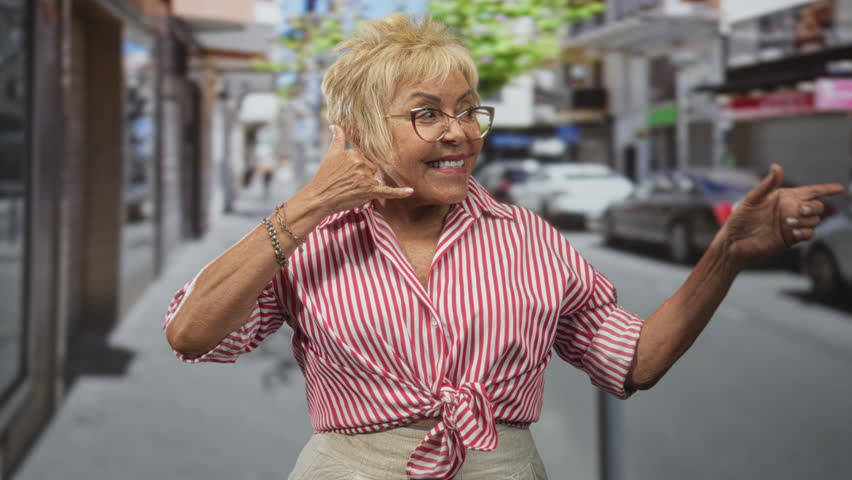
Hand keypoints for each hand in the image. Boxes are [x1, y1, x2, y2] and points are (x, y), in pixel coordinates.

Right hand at [301, 125, 413, 216]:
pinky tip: (410, 191)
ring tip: (353, 190)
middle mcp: (361, 164)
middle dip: (366, 176)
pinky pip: (387, 191)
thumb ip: (338, 139)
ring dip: (370, 185)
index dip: (360, 166)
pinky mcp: (369, 192)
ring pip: (376, 179)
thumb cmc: (324, 178)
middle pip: (373, 168)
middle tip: (349, 183)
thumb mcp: (330, 155)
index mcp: (354, 154)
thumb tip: (336, 125)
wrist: (319, 198)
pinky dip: (399, 192)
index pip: (366, 157)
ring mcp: (366, 178)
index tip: (351, 173)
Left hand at [719, 164, 845, 262]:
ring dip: (806, 220)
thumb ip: (767, 185)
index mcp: (784, 197)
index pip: (810, 191)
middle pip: (817, 205)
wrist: (734, 241)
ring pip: (815, 220)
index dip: (826, 189)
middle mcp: (791, 209)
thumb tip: (777, 167)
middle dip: (814, 206)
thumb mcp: (752, 199)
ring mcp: (792, 224)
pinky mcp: (791, 238)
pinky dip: (806, 231)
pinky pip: (809, 233)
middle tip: (800, 209)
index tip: (840, 189)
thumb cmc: (740, 218)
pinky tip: (795, 231)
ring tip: (787, 222)